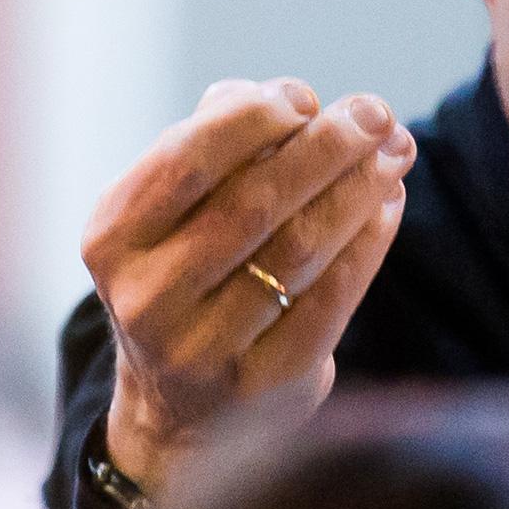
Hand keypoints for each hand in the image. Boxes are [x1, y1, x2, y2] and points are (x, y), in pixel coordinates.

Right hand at [82, 77, 414, 492]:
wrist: (179, 412)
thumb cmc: (186, 274)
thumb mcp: (171, 213)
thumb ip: (216, 144)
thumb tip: (291, 98)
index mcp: (112, 239)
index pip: (186, 161)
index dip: (252, 119)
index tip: (305, 96)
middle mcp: (148, 297)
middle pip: (253, 203)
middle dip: (325, 147)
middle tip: (375, 112)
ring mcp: (203, 348)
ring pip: (298, 249)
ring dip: (358, 189)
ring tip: (396, 150)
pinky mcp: (264, 382)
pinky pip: (330, 299)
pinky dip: (367, 243)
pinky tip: (388, 205)